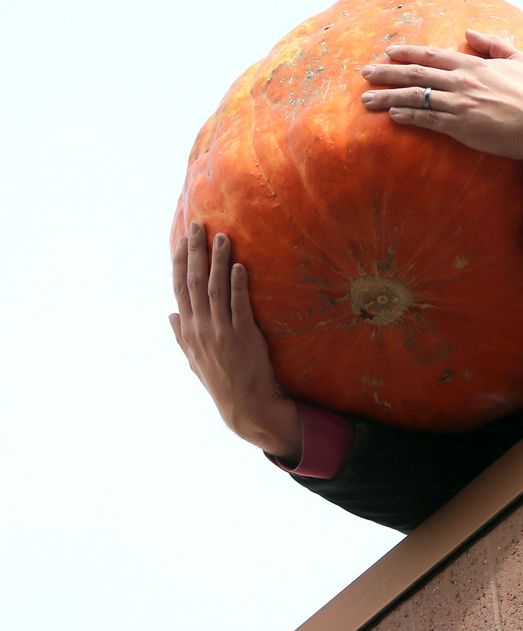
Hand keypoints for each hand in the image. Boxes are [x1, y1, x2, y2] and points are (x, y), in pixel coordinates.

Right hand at [169, 222, 300, 461]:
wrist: (244, 404)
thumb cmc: (222, 380)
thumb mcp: (194, 359)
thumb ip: (181, 336)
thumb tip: (170, 314)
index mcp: (188, 330)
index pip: (180, 288)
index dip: (181, 262)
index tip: (182, 239)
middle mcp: (200, 328)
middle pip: (195, 282)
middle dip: (196, 251)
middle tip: (198, 225)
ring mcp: (220, 332)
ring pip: (216, 289)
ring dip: (219, 261)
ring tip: (223, 237)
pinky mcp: (243, 337)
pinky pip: (239, 306)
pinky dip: (238, 285)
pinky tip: (240, 267)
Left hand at [359, 29, 522, 182]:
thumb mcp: (517, 60)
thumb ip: (492, 43)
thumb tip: (469, 32)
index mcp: (472, 65)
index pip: (431, 55)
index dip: (407, 53)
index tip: (388, 52)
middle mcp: (461, 82)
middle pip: (415, 74)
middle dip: (386, 72)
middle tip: (365, 72)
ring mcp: (458, 104)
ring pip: (414, 96)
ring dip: (387, 97)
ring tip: (366, 100)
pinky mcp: (459, 127)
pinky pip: (426, 119)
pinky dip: (407, 115)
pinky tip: (392, 114)